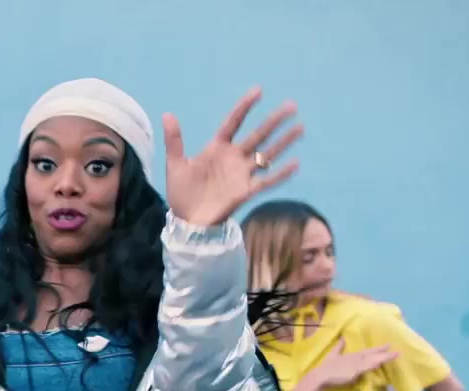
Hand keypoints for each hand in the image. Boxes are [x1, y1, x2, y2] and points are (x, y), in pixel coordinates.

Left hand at [163, 88, 302, 226]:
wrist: (185, 221)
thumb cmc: (181, 193)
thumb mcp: (175, 165)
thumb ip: (174, 141)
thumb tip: (167, 114)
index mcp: (217, 148)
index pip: (234, 122)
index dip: (245, 107)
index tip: (259, 91)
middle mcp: (233, 158)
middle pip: (257, 135)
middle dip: (274, 121)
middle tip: (292, 105)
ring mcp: (241, 174)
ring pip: (266, 154)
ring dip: (283, 142)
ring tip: (300, 128)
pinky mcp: (245, 192)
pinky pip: (266, 182)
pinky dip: (280, 174)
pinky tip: (295, 163)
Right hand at [311, 340, 397, 386]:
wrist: (321, 375)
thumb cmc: (327, 367)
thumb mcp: (333, 354)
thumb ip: (339, 347)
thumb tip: (342, 338)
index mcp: (352, 355)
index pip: (368, 351)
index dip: (378, 349)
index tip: (388, 345)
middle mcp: (356, 358)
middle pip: (373, 355)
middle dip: (384, 352)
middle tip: (397, 350)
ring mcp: (356, 365)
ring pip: (373, 360)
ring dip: (383, 358)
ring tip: (394, 355)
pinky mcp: (354, 371)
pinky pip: (366, 367)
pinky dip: (373, 365)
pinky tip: (380, 363)